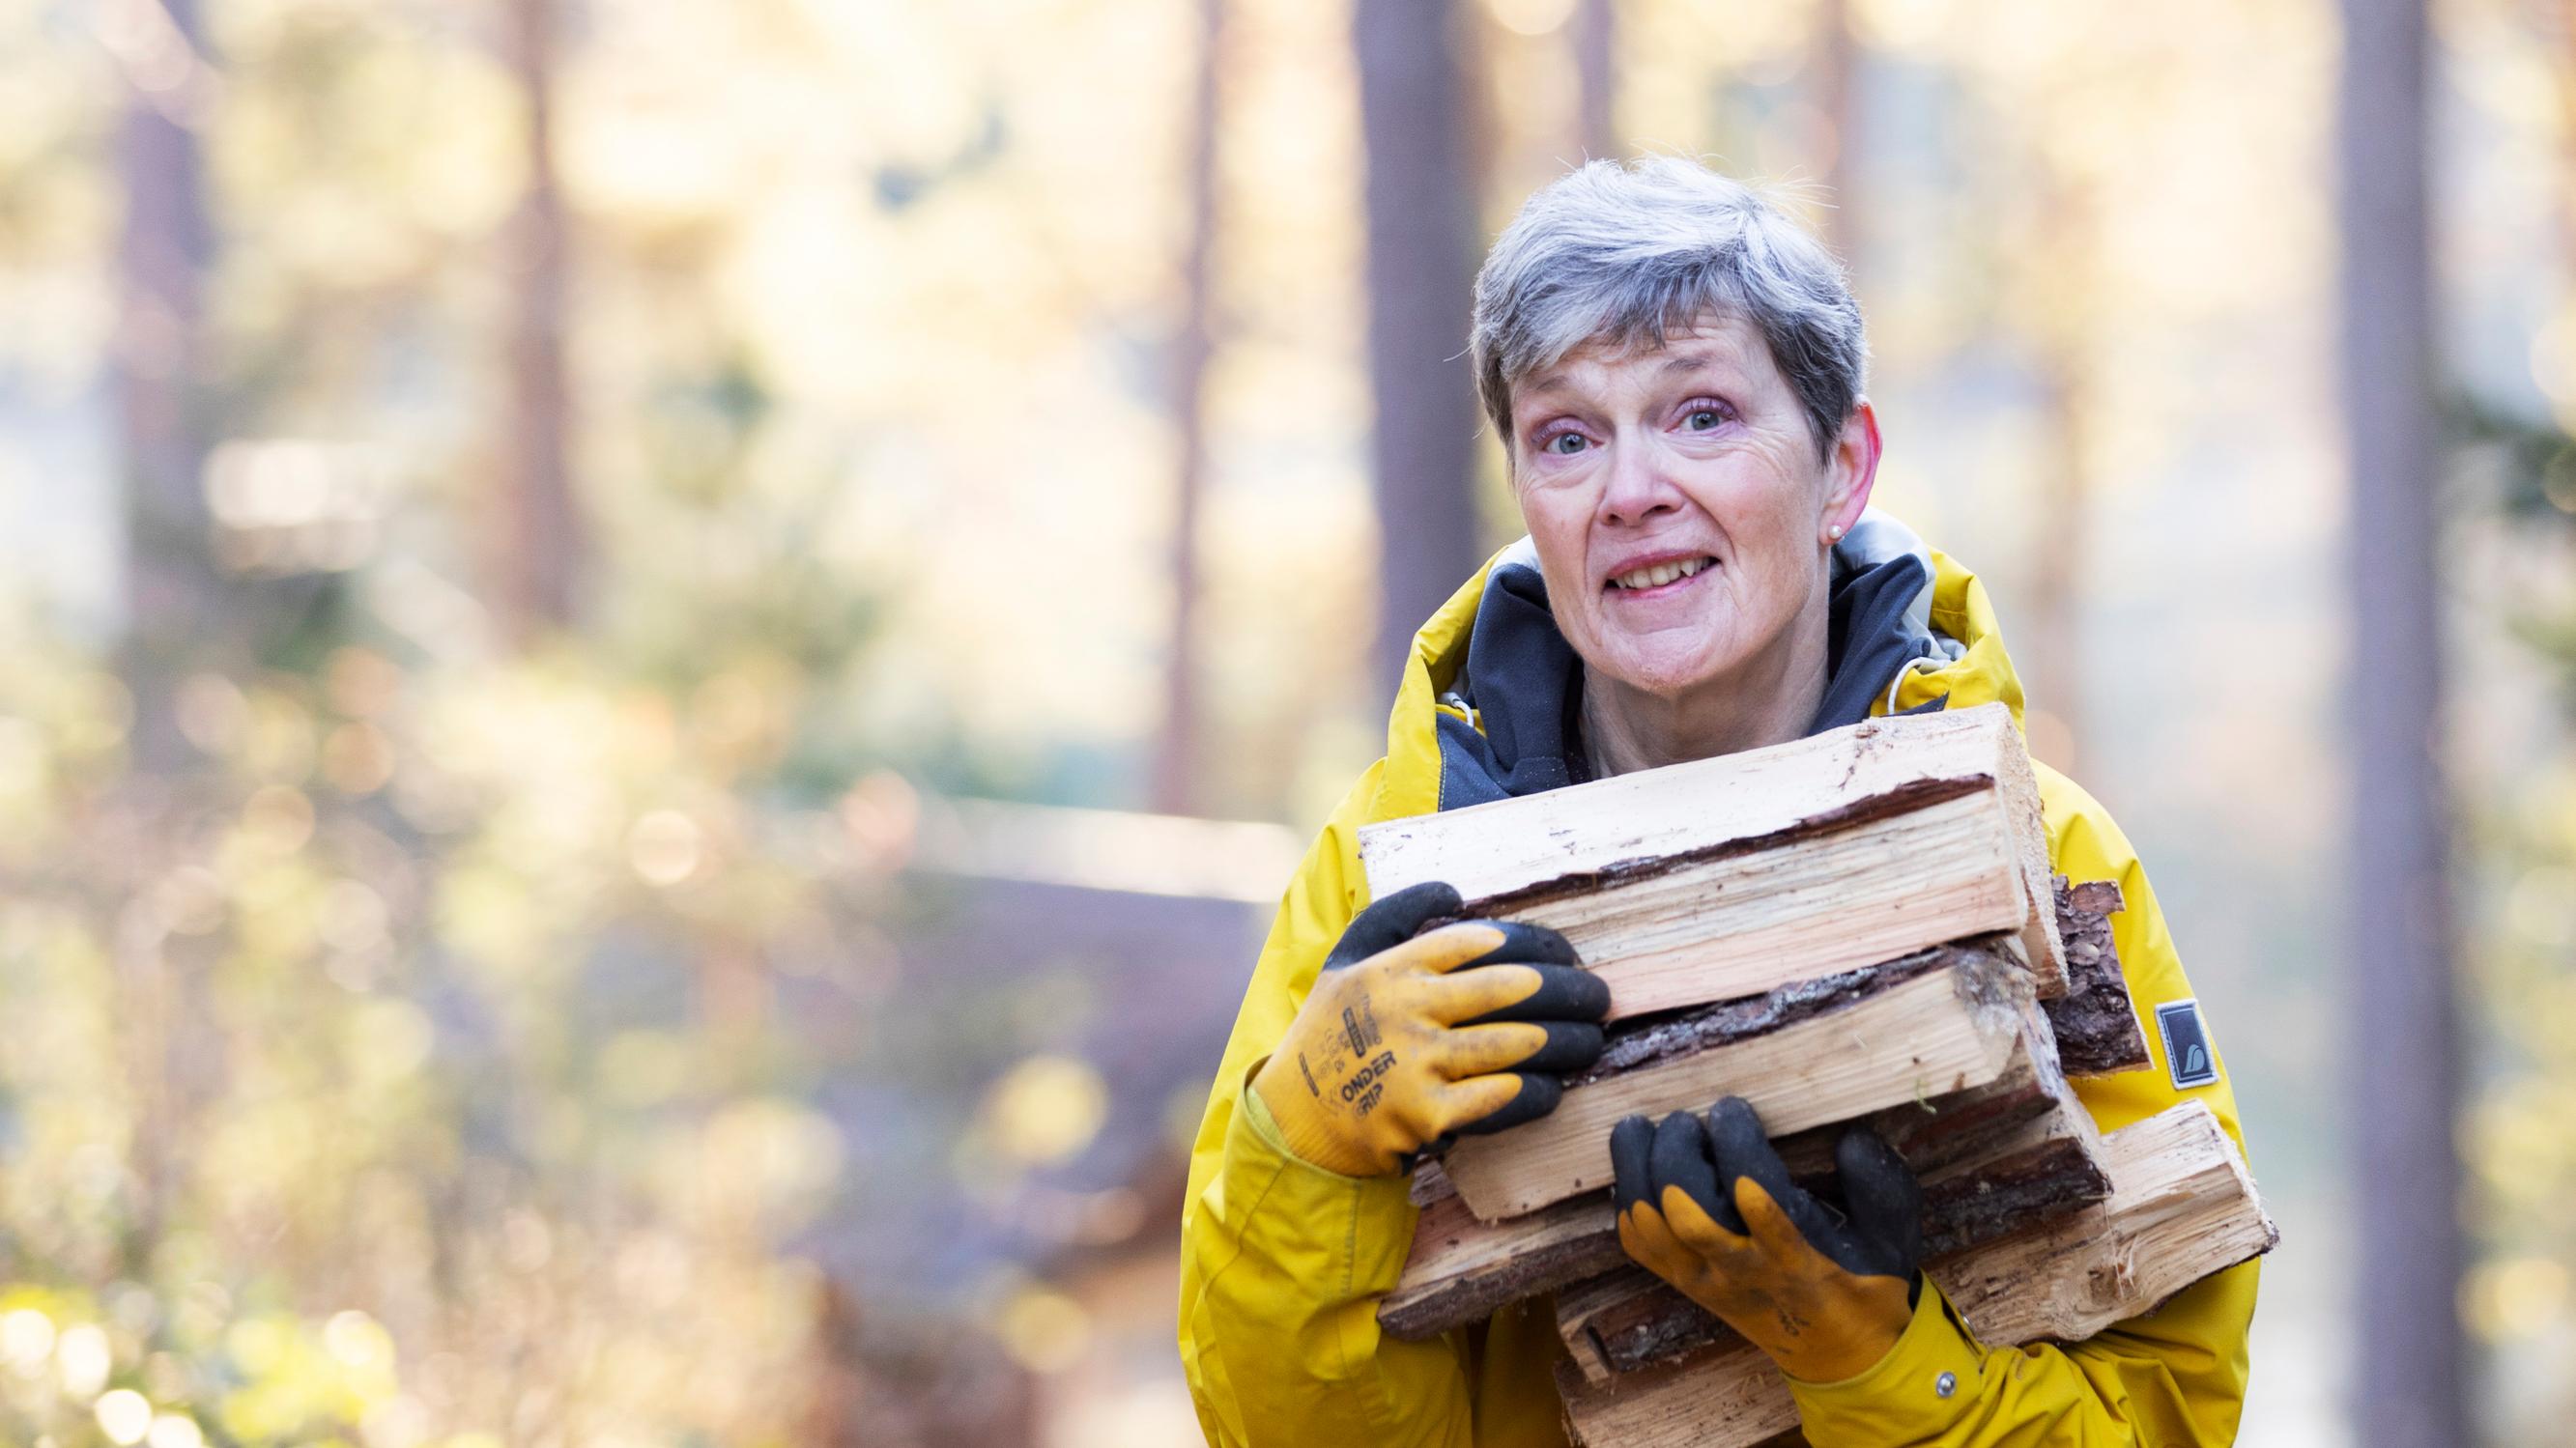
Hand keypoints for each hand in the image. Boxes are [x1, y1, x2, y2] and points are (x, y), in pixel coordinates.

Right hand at [1251, 881, 1609, 1177]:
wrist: (1294, 1117)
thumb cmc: (1328, 1032)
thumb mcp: (1345, 960)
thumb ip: (1394, 916)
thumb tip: (1452, 887)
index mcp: (1394, 966)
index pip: (1484, 940)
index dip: (1537, 942)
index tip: (1566, 952)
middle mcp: (1406, 1009)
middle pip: (1512, 988)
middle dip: (1570, 990)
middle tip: (1600, 996)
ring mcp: (1416, 1063)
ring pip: (1516, 1043)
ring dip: (1568, 1042)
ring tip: (1593, 1040)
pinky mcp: (1426, 1116)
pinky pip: (1500, 1098)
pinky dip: (1536, 1092)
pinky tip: (1555, 1086)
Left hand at [1611, 1096, 1922, 1382]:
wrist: (1842, 1356)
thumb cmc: (1865, 1282)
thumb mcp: (1892, 1234)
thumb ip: (1877, 1183)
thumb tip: (1850, 1136)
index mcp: (1792, 1252)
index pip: (1749, 1187)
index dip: (1732, 1138)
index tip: (1732, 1107)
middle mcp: (1739, 1267)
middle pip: (1682, 1205)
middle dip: (1674, 1148)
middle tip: (1687, 1119)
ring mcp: (1704, 1279)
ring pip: (1649, 1221)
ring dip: (1636, 1168)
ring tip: (1643, 1129)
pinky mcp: (1685, 1284)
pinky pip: (1638, 1245)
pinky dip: (1626, 1201)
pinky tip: (1635, 1169)